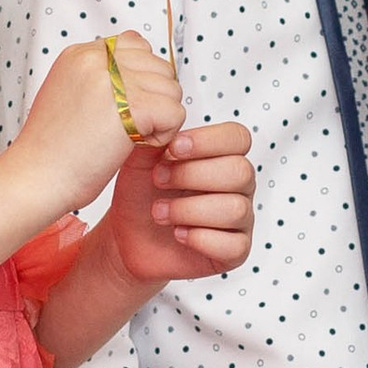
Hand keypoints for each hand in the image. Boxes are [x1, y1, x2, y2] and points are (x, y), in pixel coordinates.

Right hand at [9, 30, 178, 221]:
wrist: (35, 178)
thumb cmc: (52, 150)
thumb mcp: (68, 95)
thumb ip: (99, 78)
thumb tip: (139, 74)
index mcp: (80, 54)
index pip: (135, 45)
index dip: (139, 79)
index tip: (122, 106)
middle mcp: (97, 59)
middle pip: (159, 67)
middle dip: (153, 98)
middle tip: (126, 127)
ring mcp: (116, 80)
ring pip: (171, 89)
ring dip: (159, 118)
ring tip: (127, 137)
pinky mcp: (134, 106)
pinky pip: (175, 113)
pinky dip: (163, 135)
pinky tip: (134, 145)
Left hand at [104, 121, 253, 287]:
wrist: (127, 235)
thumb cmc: (140, 194)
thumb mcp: (140, 159)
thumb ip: (156, 135)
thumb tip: (166, 116)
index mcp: (222, 156)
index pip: (238, 138)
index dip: (207, 142)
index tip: (172, 149)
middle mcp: (238, 185)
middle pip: (240, 172)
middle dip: (193, 175)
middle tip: (159, 181)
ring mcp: (240, 219)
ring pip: (235, 208)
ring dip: (189, 210)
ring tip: (159, 213)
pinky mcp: (235, 251)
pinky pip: (233, 245)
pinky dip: (199, 239)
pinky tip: (177, 234)